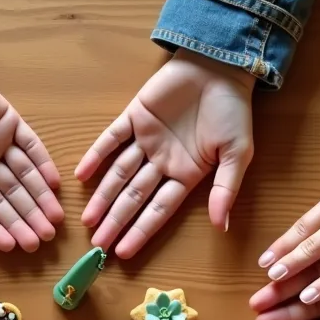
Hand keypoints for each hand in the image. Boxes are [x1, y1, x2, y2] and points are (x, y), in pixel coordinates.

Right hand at [0, 42, 62, 252]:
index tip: (12, 246)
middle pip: (7, 199)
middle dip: (24, 219)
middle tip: (42, 239)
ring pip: (23, 178)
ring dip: (39, 198)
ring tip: (54, 220)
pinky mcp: (11, 125)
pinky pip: (31, 147)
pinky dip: (43, 164)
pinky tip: (54, 183)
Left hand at [76, 50, 254, 258]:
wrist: (223, 66)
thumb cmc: (234, 112)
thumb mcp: (238, 154)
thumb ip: (225, 189)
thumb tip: (221, 227)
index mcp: (186, 174)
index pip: (159, 210)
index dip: (141, 231)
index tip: (124, 253)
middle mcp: (162, 162)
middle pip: (134, 197)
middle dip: (116, 221)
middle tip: (97, 246)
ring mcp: (146, 139)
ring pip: (119, 173)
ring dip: (103, 196)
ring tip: (88, 221)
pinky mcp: (135, 115)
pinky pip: (111, 138)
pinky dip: (96, 154)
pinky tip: (82, 174)